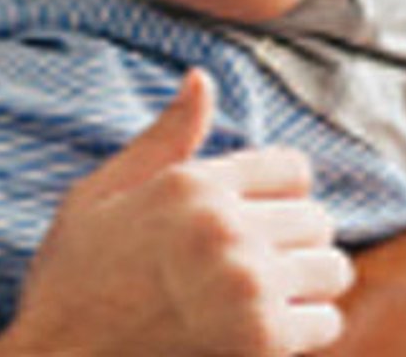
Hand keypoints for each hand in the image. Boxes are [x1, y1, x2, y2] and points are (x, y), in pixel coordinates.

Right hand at [0, 70, 352, 356]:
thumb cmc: (73, 277)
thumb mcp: (103, 192)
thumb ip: (166, 136)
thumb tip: (202, 77)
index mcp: (195, 186)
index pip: (293, 168)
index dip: (279, 190)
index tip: (258, 213)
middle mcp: (228, 230)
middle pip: (317, 218)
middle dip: (295, 236)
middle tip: (261, 259)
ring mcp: (249, 288)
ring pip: (332, 268)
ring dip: (308, 281)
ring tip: (270, 292)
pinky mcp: (261, 343)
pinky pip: (325, 322)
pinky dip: (306, 326)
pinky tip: (265, 328)